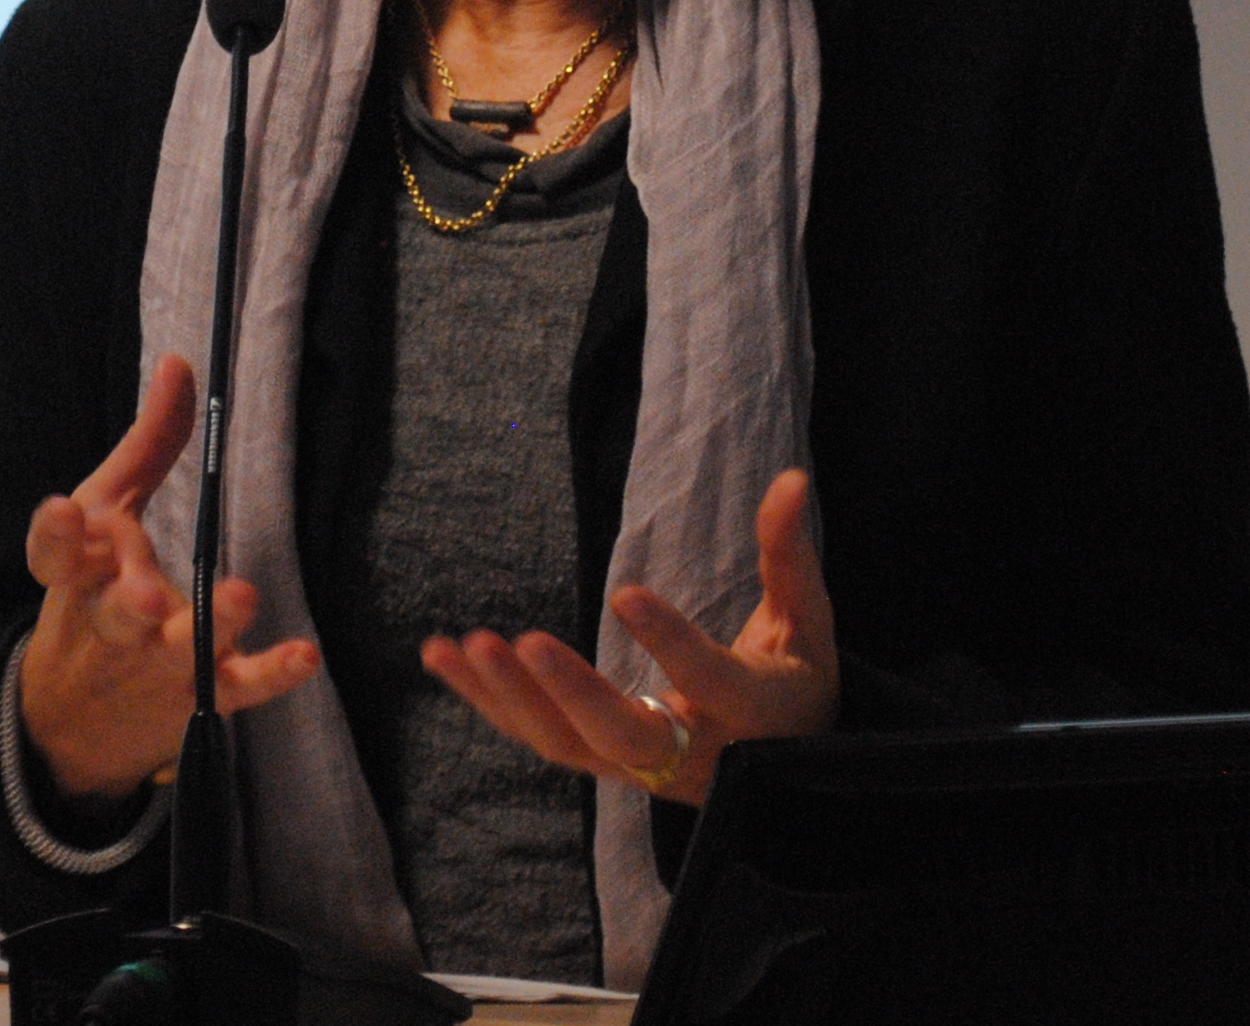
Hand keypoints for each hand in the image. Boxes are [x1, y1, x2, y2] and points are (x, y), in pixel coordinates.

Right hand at [15, 352, 323, 806]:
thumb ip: (148, 445)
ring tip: (241, 596)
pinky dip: (270, 673)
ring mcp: (155, 665)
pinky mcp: (198, 696)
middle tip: (143, 595)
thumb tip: (182, 362)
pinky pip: (237, 688)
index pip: (55, 557)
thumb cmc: (100, 591)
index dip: (56, 535)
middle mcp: (111, 623)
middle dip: (127, 604)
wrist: (74, 724)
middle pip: (116, 614)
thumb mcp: (110, 517)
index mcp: (78, 577)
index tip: (61, 509)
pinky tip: (304, 654)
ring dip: (211, 627)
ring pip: (180, 651)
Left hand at [419, 467, 837, 808]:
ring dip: (507, 698)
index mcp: (749, 712)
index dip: (669, 642)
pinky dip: (488, 703)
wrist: (782, 772)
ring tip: (459, 645)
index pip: (708, 680)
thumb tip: (793, 477)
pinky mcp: (600, 765)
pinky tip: (442, 657)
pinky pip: (538, 738)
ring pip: (565, 745)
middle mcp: (690, 753)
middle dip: (569, 692)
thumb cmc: (796, 682)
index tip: (624, 592)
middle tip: (521, 640)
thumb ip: (790, 554)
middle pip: (623, 737)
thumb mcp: (807, 622)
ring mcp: (637, 769)